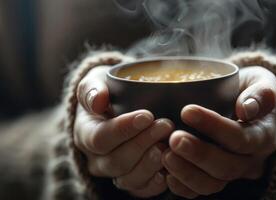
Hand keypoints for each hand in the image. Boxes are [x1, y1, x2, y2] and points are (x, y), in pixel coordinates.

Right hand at [73, 66, 173, 197]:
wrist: (114, 109)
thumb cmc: (107, 94)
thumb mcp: (95, 83)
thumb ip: (92, 90)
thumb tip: (98, 100)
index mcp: (85, 134)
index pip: (99, 138)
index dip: (123, 129)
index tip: (146, 115)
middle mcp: (97, 158)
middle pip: (116, 161)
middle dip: (143, 144)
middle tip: (166, 125)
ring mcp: (114, 173)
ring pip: (128, 179)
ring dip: (150, 164)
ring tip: (168, 146)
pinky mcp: (133, 181)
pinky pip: (141, 190)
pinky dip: (155, 183)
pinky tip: (169, 169)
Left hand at [162, 66, 275, 198]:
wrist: (244, 106)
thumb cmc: (248, 91)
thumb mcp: (262, 81)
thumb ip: (262, 92)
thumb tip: (247, 109)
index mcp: (263, 136)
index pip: (241, 138)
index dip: (214, 127)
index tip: (187, 111)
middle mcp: (250, 160)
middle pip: (226, 167)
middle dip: (198, 154)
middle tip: (173, 138)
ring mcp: (233, 172)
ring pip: (212, 184)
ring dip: (186, 173)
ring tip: (165, 155)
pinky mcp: (216, 178)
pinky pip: (200, 190)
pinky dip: (182, 186)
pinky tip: (166, 172)